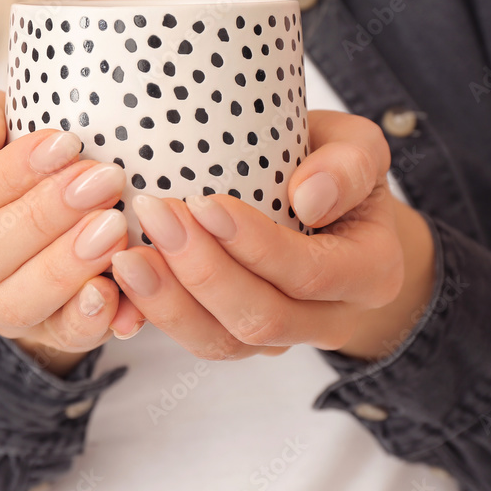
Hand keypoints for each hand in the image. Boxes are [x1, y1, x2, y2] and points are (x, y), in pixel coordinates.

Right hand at [0, 89, 144, 375]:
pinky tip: (119, 290)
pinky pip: (65, 338)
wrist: (50, 212)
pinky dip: (94, 317)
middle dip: (46, 217)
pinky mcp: (45, 337)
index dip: (11, 172)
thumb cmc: (15, 158)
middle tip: (103, 181)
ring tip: (115, 227)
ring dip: (68, 267)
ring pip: (18, 303)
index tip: (66, 143)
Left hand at [110, 110, 435, 361]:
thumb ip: (348, 165)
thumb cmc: (333, 167)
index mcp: (371, 273)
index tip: (203, 202)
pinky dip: (153, 315)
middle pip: (262, 318)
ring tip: (125, 256)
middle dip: (202, 271)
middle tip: (153, 214)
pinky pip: (194, 339)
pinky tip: (119, 281)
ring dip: (168, 301)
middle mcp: (330, 319)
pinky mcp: (236, 336)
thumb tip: (308, 199)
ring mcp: (280, 337)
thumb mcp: (357, 148)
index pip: (311, 273)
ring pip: (221, 342)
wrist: (321, 205)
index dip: (255, 245)